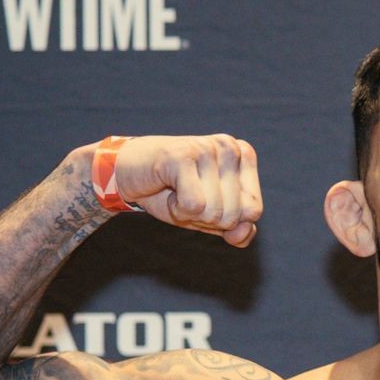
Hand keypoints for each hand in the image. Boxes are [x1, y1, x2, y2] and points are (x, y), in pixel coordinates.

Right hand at [106, 134, 262, 245]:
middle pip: (233, 214)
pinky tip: (166, 188)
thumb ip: (236, 229)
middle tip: (184, 195)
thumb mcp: (209, 217)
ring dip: (188, 213)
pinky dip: (176, 210)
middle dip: (204, 217)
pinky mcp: (183, 155)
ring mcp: (207, 148)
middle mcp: (229, 146)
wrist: (125, 175)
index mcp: (243, 154)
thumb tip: (243, 233)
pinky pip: (194, 206)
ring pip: (214, 212)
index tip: (203, 199)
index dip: (224, 219)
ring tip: (175, 190)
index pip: (253, 211)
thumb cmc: (171, 193)